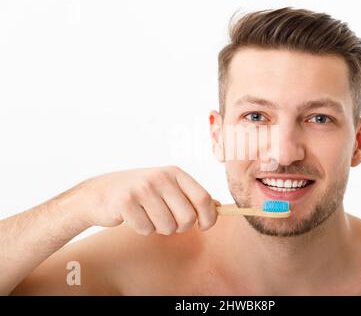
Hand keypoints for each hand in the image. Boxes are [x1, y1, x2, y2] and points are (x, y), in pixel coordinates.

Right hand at [64, 166, 218, 234]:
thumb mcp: (167, 187)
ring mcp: (143, 188)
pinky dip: (142, 229)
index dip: (209, 217)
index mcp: (175, 172)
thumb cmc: (139, 192)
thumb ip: (192, 195)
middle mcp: (161, 177)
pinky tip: (134, 217)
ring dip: (159, 229)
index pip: (203, 198)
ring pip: (168, 227)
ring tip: (148, 216)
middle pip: (188, 217)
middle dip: (180, 227)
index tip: (205, 226)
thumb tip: (219, 206)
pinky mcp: (126, 202)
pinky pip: (147, 230)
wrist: (99, 193)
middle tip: (167, 221)